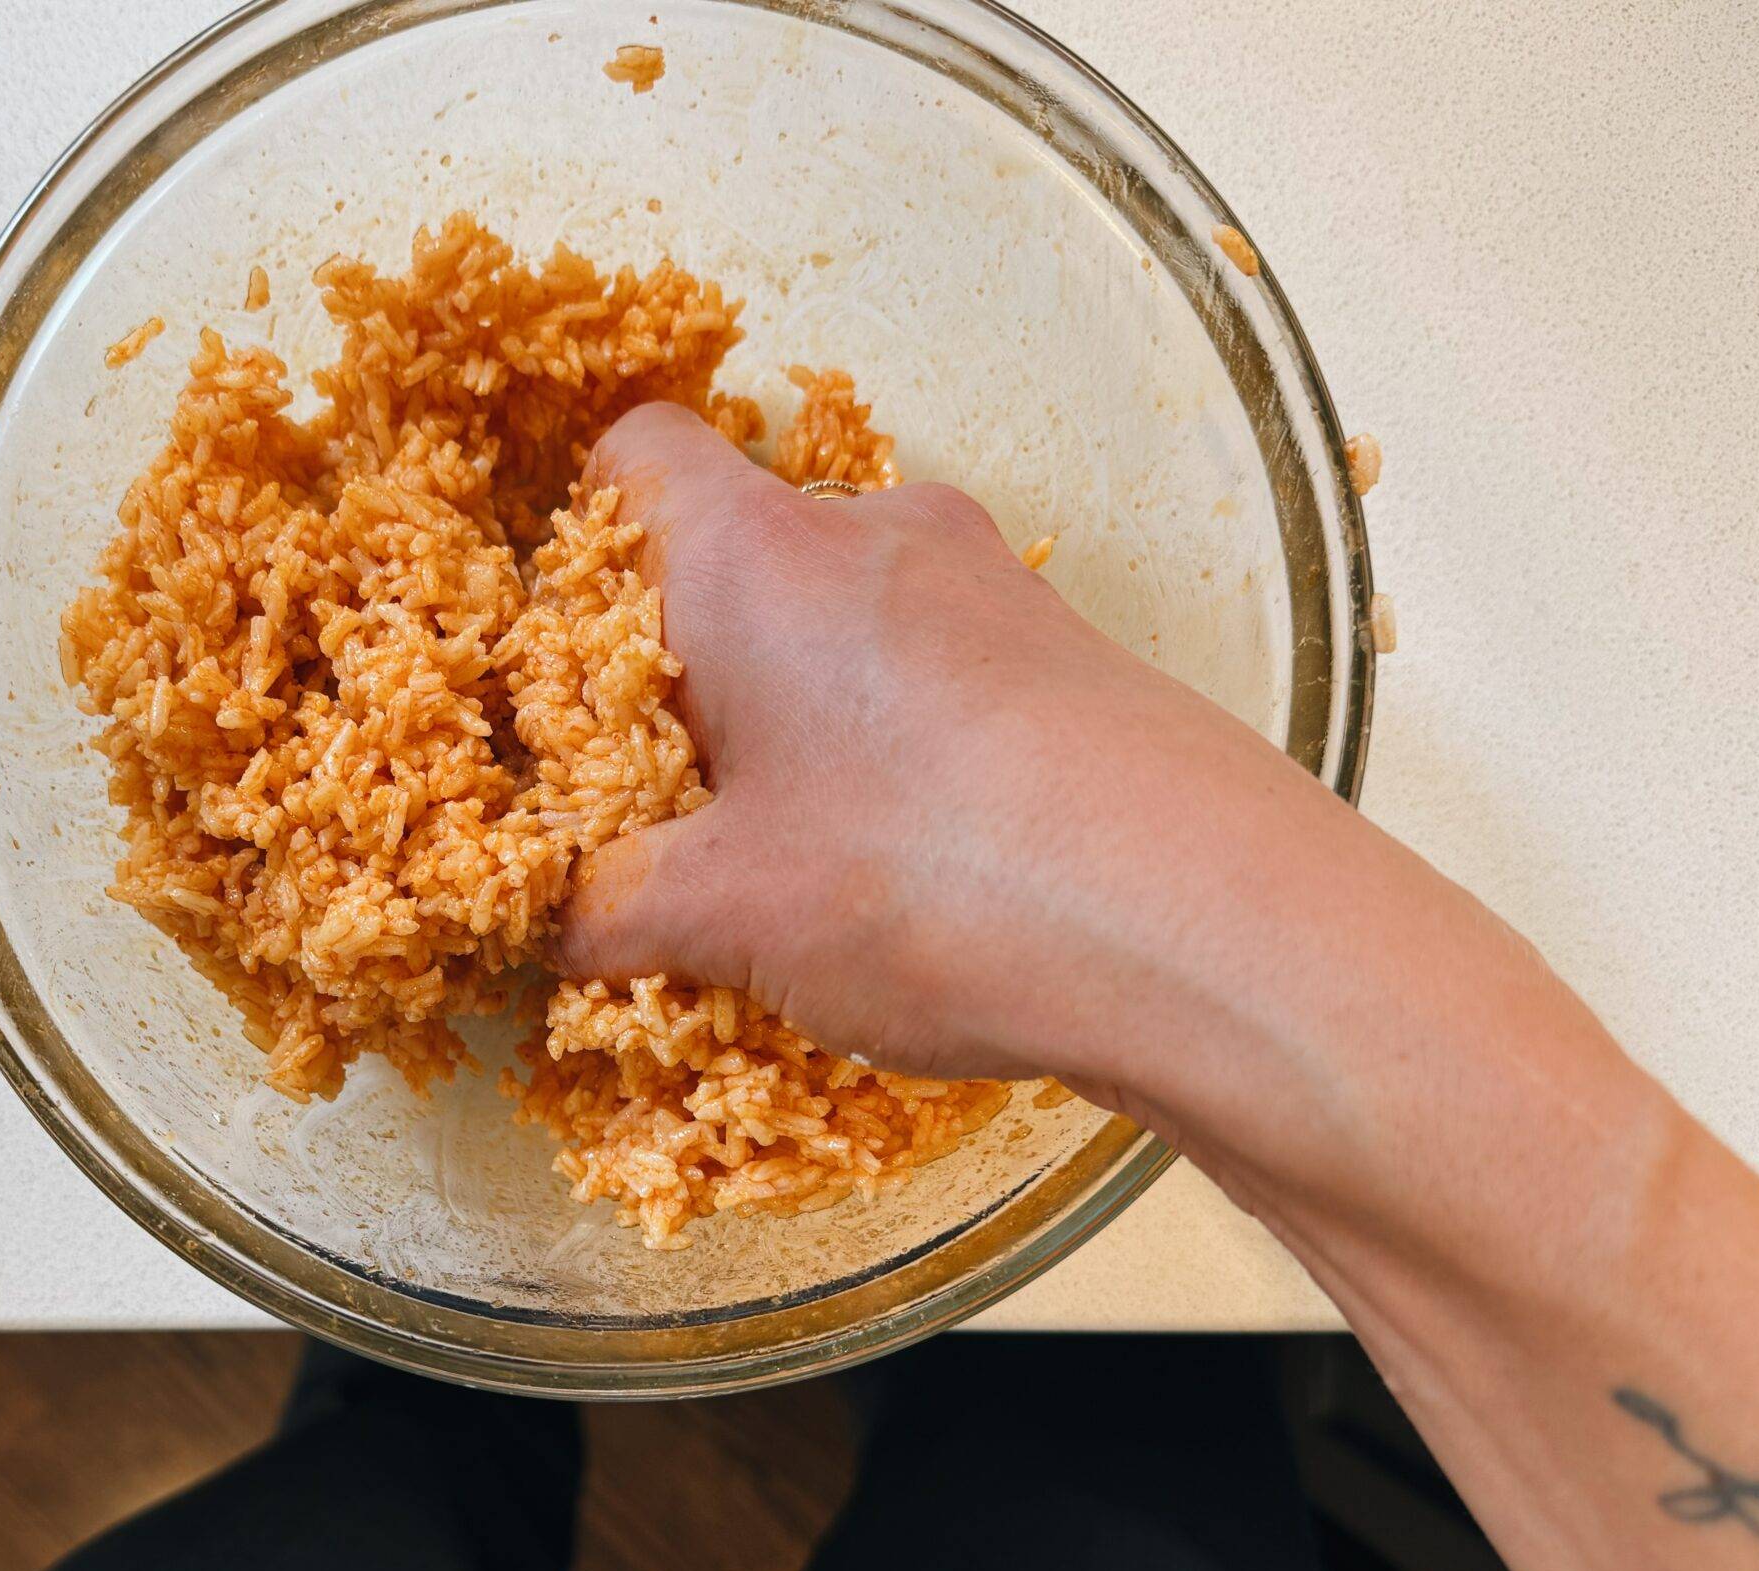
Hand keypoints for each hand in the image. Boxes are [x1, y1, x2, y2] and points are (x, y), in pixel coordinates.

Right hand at [554, 401, 1369, 1121]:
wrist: (1208, 926)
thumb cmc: (934, 882)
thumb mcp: (722, 917)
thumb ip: (602, 907)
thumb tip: (550, 920)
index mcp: (756, 552)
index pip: (632, 457)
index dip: (576, 544)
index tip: (563, 667)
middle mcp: (875, 532)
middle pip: (737, 548)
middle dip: (686, 665)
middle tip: (663, 795)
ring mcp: (990, 585)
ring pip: (842, 616)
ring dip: (797, 711)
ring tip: (787, 851)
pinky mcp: (1070, 657)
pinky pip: (936, 670)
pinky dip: (893, 741)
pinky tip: (904, 867)